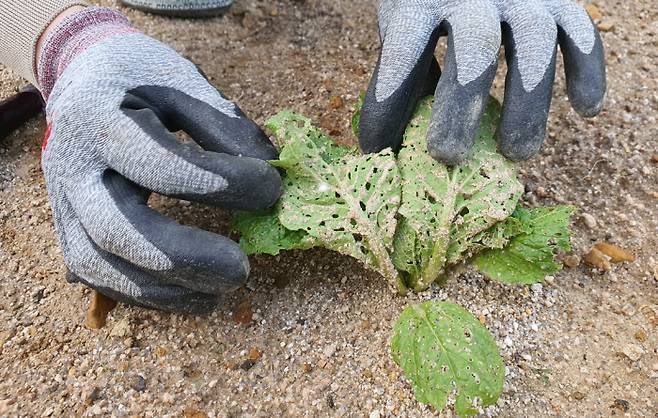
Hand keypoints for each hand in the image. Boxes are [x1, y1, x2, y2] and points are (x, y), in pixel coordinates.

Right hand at [38, 8, 280, 312]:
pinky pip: (101, 277)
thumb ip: (224, 126)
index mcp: (99, 118)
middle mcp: (71, 166)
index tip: (271, 190)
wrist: (84, 78)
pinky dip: (148, 295)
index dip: (220, 184)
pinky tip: (192, 296)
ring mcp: (63, 204)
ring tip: (221, 291)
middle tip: (242, 269)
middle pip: (117, 230)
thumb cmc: (140, 77)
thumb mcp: (183, 82)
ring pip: (102, 266)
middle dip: (184, 257)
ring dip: (165, 290)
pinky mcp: (69, 231)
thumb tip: (273, 173)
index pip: (158, 163)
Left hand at [359, 0, 605, 162]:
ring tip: (517, 154)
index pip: (401, 55)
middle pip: (474, 50)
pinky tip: (586, 110)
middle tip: (449, 156)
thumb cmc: (430, 6)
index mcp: (421, 2)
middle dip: (461, 108)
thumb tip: (392, 147)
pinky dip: (588, 70)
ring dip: (528, 104)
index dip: (387, 106)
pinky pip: (582, 33)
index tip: (378, 150)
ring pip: (534, 47)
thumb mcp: (404, 28)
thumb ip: (405, 74)